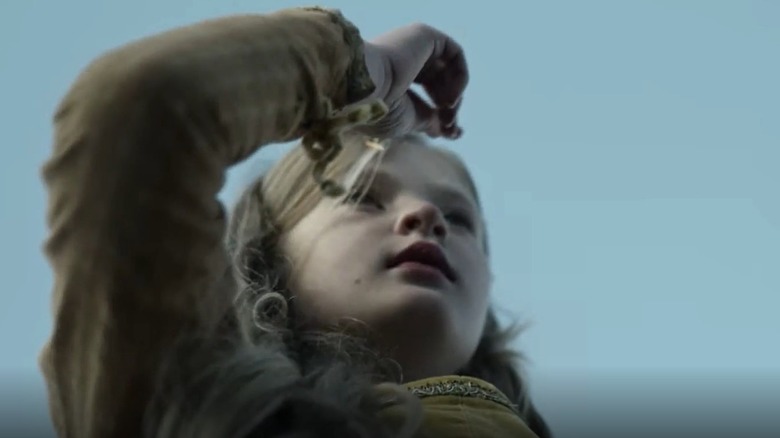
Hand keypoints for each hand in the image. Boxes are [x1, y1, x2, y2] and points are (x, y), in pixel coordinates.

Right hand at [360, 23, 467, 138]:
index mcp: (395, 79)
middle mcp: (405, 59)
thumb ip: (430, 121)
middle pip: (441, 84)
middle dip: (449, 108)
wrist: (362, 91)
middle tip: (448, 124)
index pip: (429, 94)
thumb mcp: (408, 121)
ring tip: (446, 112)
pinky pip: (455, 54)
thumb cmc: (379, 110)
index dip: (442, 114)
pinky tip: (449, 98)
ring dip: (455, 97)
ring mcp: (414, 46)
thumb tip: (452, 130)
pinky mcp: (424, 35)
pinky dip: (460, 78)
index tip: (448, 133)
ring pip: (450, 72)